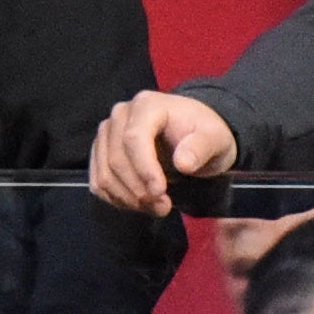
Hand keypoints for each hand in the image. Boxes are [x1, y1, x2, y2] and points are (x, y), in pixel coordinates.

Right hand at [89, 90, 238, 215]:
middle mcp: (120, 114)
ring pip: (105, 174)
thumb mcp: (215, 139)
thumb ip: (201, 148)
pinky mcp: (101, 152)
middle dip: (138, 190)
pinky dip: (118, 199)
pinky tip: (140, 204)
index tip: (160, 192)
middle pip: (116, 159)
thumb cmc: (203, 134)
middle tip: (164, 208)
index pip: (134, 138)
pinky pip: (99, 182)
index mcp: (147, 105)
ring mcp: (107, 133)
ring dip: (128, 199)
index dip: (144, 169)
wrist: (193, 134)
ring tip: (156, 208)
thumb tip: (183, 163)